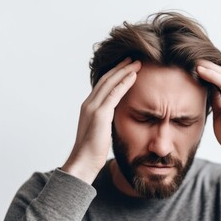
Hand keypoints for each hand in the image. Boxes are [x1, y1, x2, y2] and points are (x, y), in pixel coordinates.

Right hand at [62, 58, 141, 182]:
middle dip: (120, 67)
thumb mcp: (99, 130)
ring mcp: (93, 107)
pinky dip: (124, 83)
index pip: (103, 85)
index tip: (126, 67)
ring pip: (110, 82)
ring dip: (125, 71)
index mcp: (88, 106)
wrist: (83, 162)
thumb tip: (115, 116)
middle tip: (133, 59)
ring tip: (137, 63)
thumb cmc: (93, 150)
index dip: (115, 74)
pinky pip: (114, 94)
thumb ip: (105, 119)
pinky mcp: (99, 114)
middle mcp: (89, 103)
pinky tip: (134, 76)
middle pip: (106, 79)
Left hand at [197, 60, 220, 169]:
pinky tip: (199, 70)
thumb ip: (215, 102)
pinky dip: (211, 75)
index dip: (206, 70)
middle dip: (205, 64)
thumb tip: (207, 93)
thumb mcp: (219, 114)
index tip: (189, 64)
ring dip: (206, 65)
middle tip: (189, 56)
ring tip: (192, 59)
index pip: (218, 77)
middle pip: (220, 72)